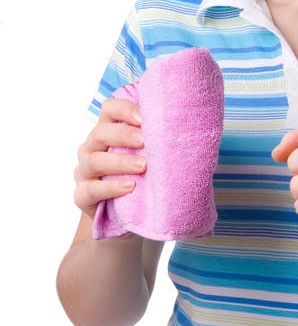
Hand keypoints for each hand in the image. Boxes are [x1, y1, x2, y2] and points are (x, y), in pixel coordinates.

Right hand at [74, 97, 146, 219]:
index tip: (143, 118)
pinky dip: (110, 187)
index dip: (124, 109)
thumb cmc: (142, 176)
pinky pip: (91, 190)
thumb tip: (186, 124)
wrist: (129, 216)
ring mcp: (84, 172)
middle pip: (100, 132)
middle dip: (124, 135)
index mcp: (107, 131)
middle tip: (145, 141)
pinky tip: (129, 186)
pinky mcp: (82, 195)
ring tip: (143, 166)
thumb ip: (158, 138)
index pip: (109, 109)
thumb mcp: (149, 154)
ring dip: (120, 162)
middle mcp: (91, 148)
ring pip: (95, 161)